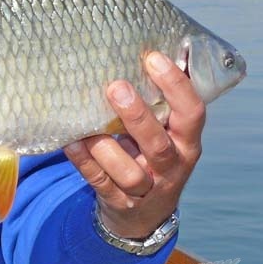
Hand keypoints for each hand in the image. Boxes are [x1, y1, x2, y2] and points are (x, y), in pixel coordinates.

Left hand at [64, 50, 205, 239]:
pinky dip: (84, 163)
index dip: (176, 86)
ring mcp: (146, 189)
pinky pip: (100, 183)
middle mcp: (172, 167)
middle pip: (159, 145)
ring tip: (87, 126)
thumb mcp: (165, 131)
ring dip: (106, 148)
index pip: (192, 113)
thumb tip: (132, 49)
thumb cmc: (151, 155)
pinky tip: (70, 142)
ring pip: (130, 173)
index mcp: (187, 142)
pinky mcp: (120, 203)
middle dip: (138, 116)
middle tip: (116, 86)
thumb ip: (156, 102)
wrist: (144, 215)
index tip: (153, 58)